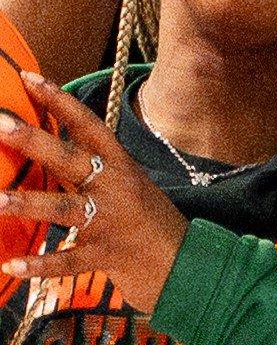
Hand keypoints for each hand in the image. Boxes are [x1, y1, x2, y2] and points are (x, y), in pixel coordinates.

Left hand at [0, 76, 186, 312]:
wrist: (189, 266)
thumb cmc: (150, 224)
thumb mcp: (126, 187)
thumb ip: (87, 169)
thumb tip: (40, 148)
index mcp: (121, 166)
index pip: (87, 126)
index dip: (59, 101)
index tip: (28, 78)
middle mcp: (115, 188)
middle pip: (69, 159)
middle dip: (33, 141)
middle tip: (0, 124)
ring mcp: (110, 223)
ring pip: (63, 209)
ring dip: (27, 203)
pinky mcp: (107, 256)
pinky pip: (67, 261)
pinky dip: (40, 264)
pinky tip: (11, 266)